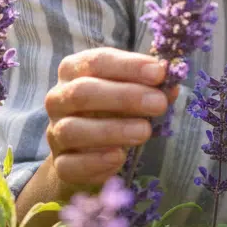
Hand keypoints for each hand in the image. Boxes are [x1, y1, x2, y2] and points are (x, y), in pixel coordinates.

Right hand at [42, 47, 178, 186]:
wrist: (88, 150)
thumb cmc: (113, 110)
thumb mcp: (133, 92)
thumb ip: (151, 87)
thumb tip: (171, 85)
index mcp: (74, 70)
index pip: (97, 61)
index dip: (129, 66)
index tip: (159, 73)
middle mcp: (58, 98)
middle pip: (83, 92)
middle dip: (124, 96)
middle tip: (159, 104)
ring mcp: (55, 132)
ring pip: (73, 129)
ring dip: (112, 130)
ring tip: (145, 132)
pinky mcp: (60, 163)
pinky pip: (70, 164)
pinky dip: (95, 161)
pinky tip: (119, 157)